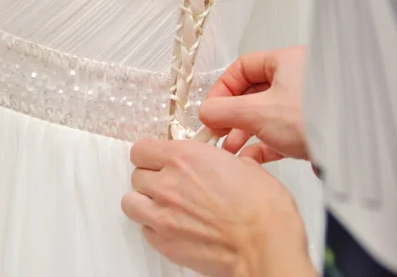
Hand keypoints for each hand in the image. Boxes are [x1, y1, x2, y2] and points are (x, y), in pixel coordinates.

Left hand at [121, 139, 313, 276]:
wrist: (265, 247)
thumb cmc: (263, 211)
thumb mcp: (247, 167)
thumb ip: (222, 161)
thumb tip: (223, 164)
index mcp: (185, 158)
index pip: (142, 149)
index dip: (149, 154)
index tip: (158, 159)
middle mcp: (168, 183)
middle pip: (136, 175)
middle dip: (150, 178)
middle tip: (167, 183)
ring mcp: (162, 214)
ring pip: (130, 202)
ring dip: (144, 202)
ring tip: (162, 205)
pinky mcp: (164, 242)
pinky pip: (144, 230)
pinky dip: (153, 228)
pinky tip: (172, 227)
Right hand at [199, 46, 308, 163]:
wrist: (352, 150)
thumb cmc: (313, 119)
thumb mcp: (256, 111)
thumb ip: (223, 111)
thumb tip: (204, 112)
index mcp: (286, 62)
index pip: (243, 68)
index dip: (222, 89)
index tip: (211, 108)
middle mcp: (297, 80)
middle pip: (252, 94)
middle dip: (230, 116)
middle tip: (216, 130)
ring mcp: (305, 106)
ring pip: (264, 115)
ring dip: (243, 133)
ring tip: (230, 149)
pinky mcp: (311, 130)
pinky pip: (278, 133)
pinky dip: (261, 145)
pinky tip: (248, 158)